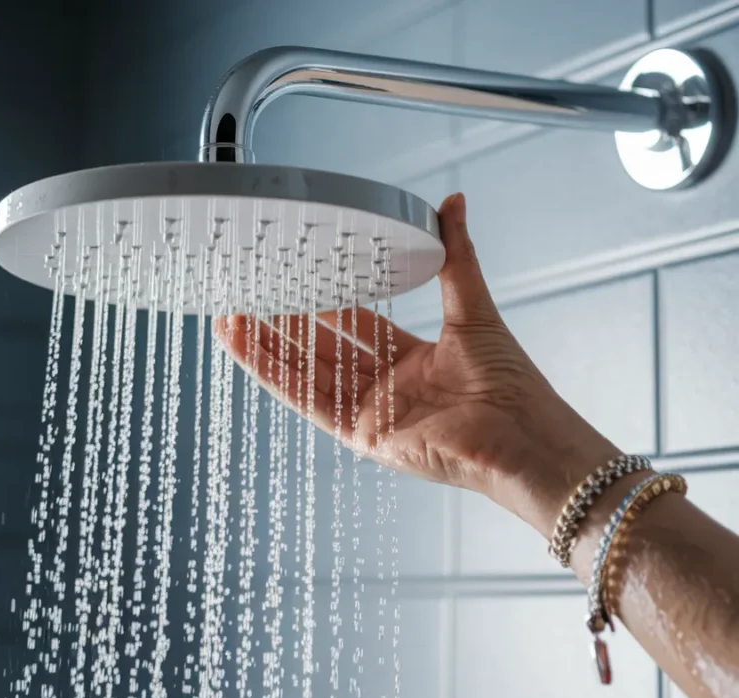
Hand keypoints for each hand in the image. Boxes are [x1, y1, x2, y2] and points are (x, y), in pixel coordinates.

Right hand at [213, 193, 618, 536]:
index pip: (354, 324)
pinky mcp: (359, 436)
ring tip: (229, 320)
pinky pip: (309, 402)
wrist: (525, 437)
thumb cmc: (512, 383)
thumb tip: (452, 203)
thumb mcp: (473, 309)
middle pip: (321, 350)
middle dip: (282, 324)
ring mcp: (369, 413)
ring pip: (306, 374)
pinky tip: (246, 350)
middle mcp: (384, 387)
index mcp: (410, 359)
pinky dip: (275, 375)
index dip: (322, 302)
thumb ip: (455, 257)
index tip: (293, 276)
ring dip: (265, 349)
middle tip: (247, 294)